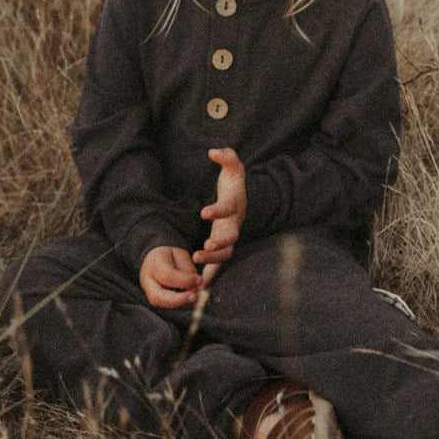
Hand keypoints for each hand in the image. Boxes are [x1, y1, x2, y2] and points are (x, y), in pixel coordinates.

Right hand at [139, 246, 201, 308]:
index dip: (185, 280)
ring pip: (164, 304)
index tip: (200, 279)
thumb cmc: (170, 254)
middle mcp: (148, 282)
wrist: (156, 258)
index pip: (167, 276)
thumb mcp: (180, 254)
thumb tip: (196, 285)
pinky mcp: (158, 301)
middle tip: (195, 297)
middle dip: (178, 300)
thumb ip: (187, 269)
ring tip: (198, 296)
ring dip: (183, 303)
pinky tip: (193, 298)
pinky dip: (183, 305)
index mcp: (154, 264)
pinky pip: (169, 306)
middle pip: (158, 297)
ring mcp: (150, 293)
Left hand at [195, 147, 246, 286]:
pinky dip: (211, 275)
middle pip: (230, 237)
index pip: (227, 208)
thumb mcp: (233, 166)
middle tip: (204, 248)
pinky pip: (219, 264)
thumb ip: (227, 156)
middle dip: (218, 244)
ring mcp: (230, 237)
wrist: (242, 199)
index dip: (217, 210)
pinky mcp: (223, 246)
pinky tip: (199, 286)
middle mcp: (234, 223)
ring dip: (212, 261)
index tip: (204, 212)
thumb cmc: (235, 183)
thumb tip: (213, 151)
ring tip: (195, 263)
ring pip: (226, 254)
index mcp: (235, 204)